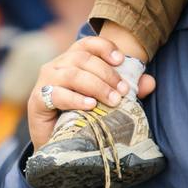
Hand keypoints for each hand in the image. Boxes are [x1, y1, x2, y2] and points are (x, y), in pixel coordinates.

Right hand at [27, 36, 155, 149]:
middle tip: (123, 91)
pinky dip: (76, 99)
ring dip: (96, 86)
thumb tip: (150, 82)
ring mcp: (45, 82)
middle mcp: (56, 65)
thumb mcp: (109, 99)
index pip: (88, 43)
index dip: (104, 47)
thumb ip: (130, 88)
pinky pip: (57, 94)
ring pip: (72, 74)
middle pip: (83, 59)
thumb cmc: (84, 115)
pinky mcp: (37, 100)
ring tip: (113, 100)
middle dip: (107, 74)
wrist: (59, 144)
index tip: (121, 61)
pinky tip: (91, 106)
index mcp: (72, 59)